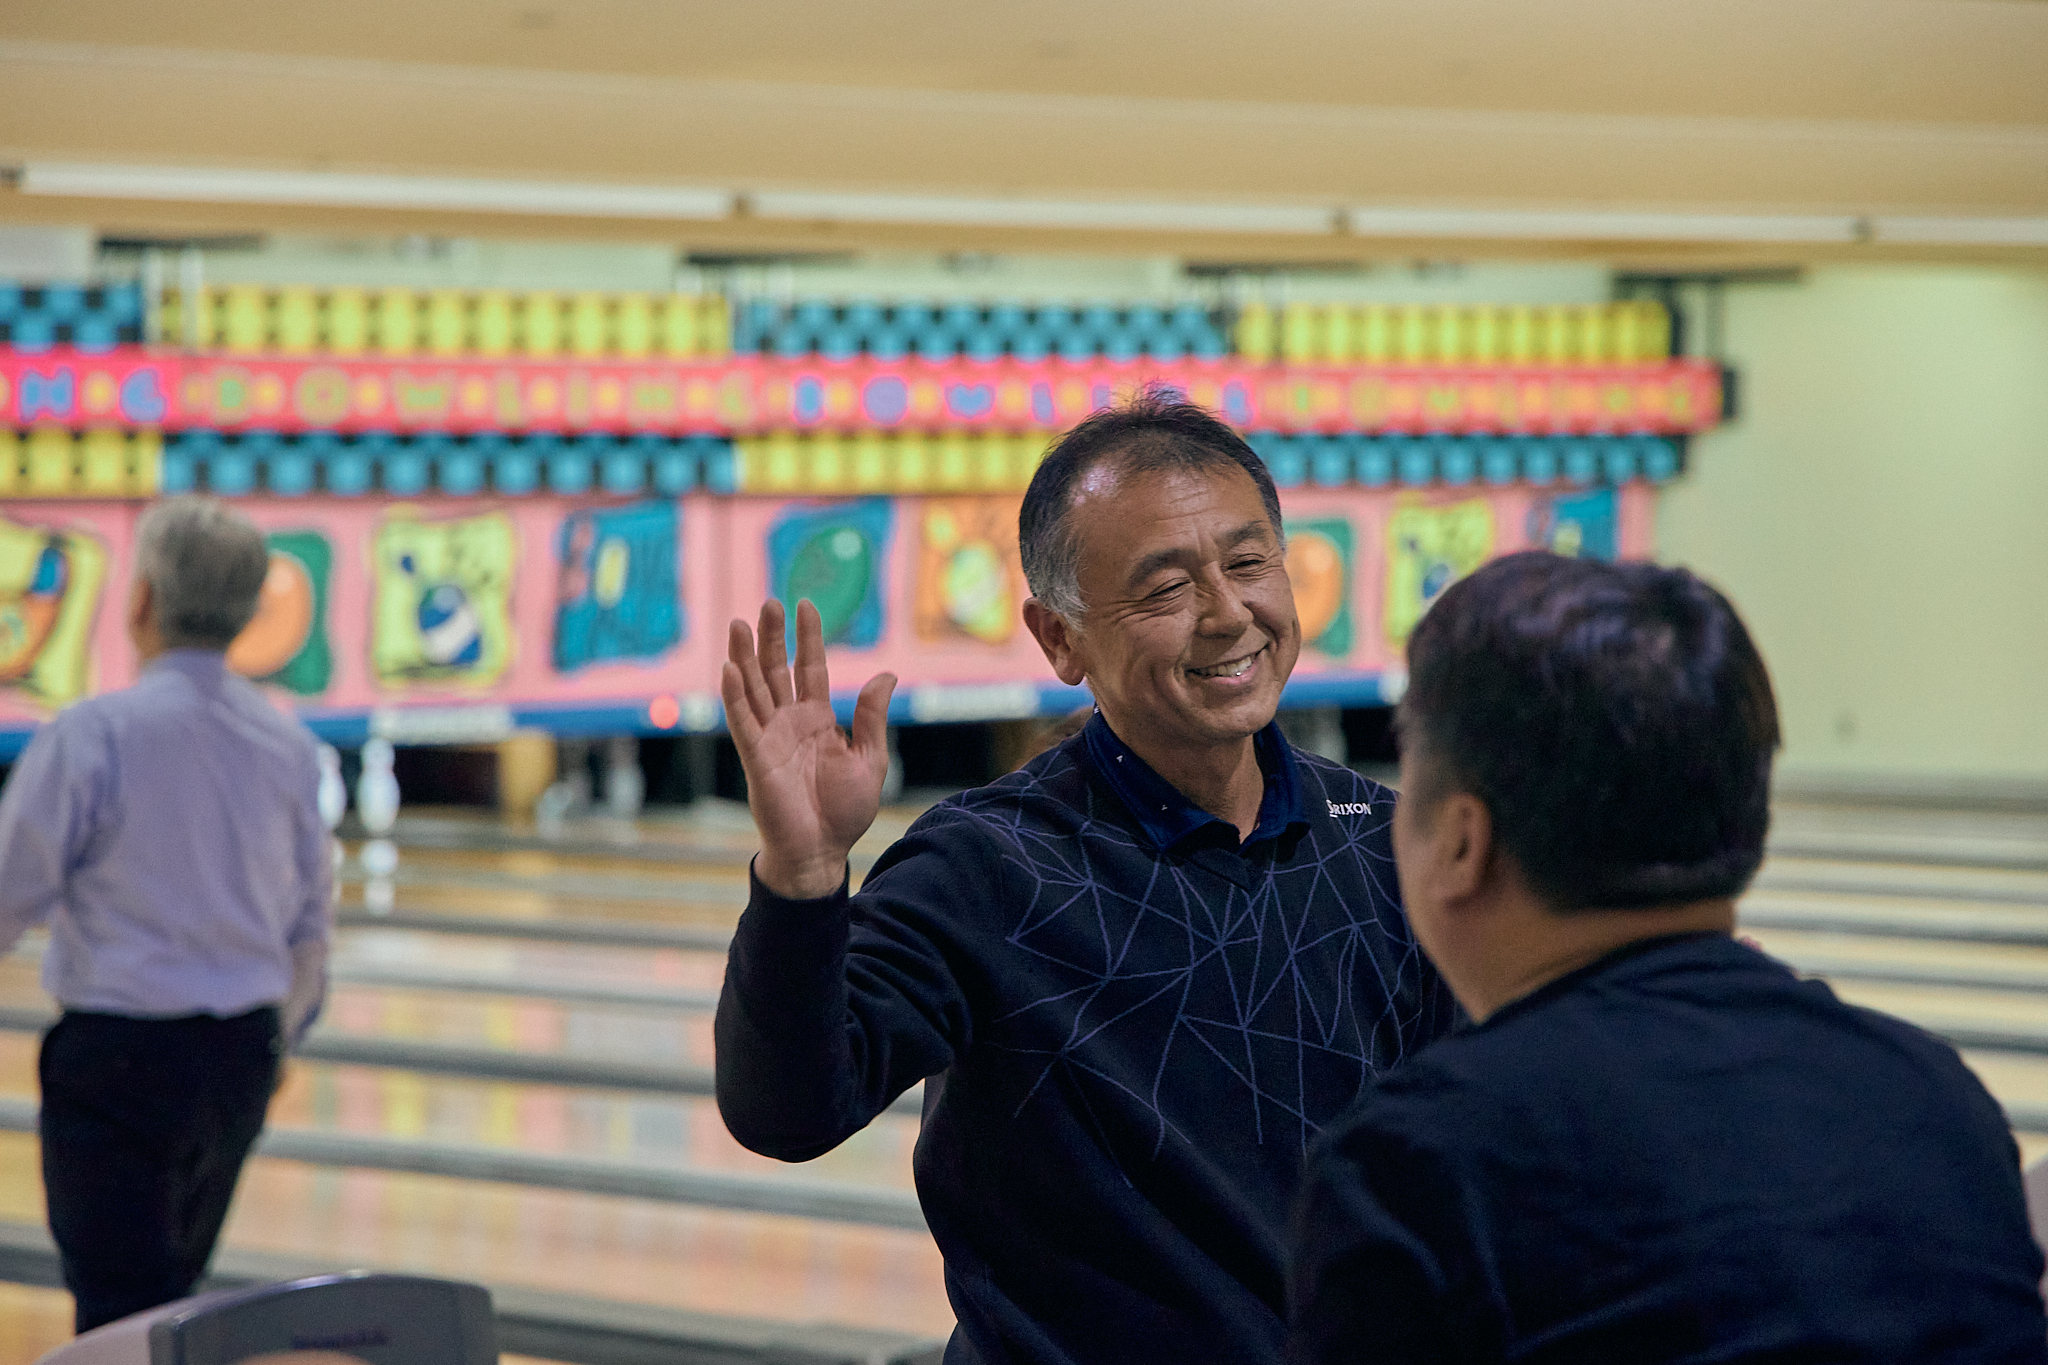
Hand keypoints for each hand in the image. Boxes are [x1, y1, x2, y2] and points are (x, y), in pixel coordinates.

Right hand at [722, 599, 896, 899]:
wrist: (822, 852)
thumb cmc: (845, 811)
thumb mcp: (870, 759)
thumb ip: (872, 717)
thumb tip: (886, 673)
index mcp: (818, 720)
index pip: (810, 668)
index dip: (808, 638)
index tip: (805, 605)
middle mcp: (790, 723)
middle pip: (776, 670)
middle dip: (772, 637)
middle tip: (769, 603)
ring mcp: (770, 738)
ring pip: (753, 688)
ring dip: (745, 656)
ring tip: (740, 623)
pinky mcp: (756, 758)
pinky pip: (743, 722)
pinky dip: (734, 695)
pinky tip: (730, 667)